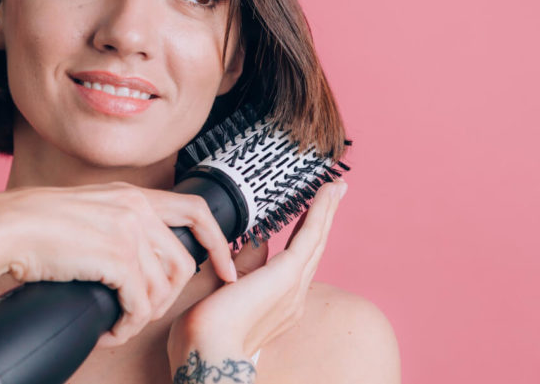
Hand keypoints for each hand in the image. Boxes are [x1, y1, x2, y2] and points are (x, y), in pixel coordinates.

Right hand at [0, 181, 237, 347]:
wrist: (4, 228)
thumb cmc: (34, 226)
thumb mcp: (87, 211)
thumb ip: (116, 222)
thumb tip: (134, 258)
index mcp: (132, 195)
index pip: (196, 210)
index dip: (218, 242)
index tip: (225, 268)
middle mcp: (137, 208)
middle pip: (183, 262)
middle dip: (168, 297)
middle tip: (141, 313)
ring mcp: (128, 232)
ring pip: (163, 288)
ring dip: (142, 316)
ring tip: (118, 324)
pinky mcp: (116, 257)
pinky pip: (140, 305)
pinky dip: (126, 326)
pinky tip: (109, 330)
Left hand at [166, 180, 346, 369]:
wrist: (206, 351)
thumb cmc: (204, 330)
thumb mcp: (224, 289)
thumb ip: (243, 266)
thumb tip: (254, 240)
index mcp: (277, 303)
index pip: (295, 259)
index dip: (304, 234)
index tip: (308, 215)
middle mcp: (291, 297)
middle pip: (312, 249)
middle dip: (323, 219)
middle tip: (334, 193)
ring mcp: (293, 287)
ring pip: (315, 240)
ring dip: (326, 211)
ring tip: (335, 188)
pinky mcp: (288, 276)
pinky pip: (310, 236)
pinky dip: (321, 211)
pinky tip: (328, 193)